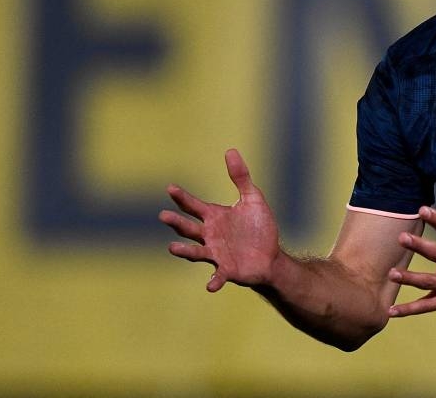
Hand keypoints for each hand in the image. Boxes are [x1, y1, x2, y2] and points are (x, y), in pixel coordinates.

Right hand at [159, 149, 280, 291]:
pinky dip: (213, 281)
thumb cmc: (259, 228)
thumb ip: (241, 177)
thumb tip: (230, 150)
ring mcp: (216, 254)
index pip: (194, 206)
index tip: (170, 188)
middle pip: (189, 228)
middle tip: (163, 215)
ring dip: (185, 251)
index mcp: (214, 217)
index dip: (182, 198)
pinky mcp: (227, 270)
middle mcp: (210, 236)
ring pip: (196, 252)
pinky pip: (218, 276)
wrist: (271, 256)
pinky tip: (210, 286)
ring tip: (172, 248)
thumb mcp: (253, 198)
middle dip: (177, 222)